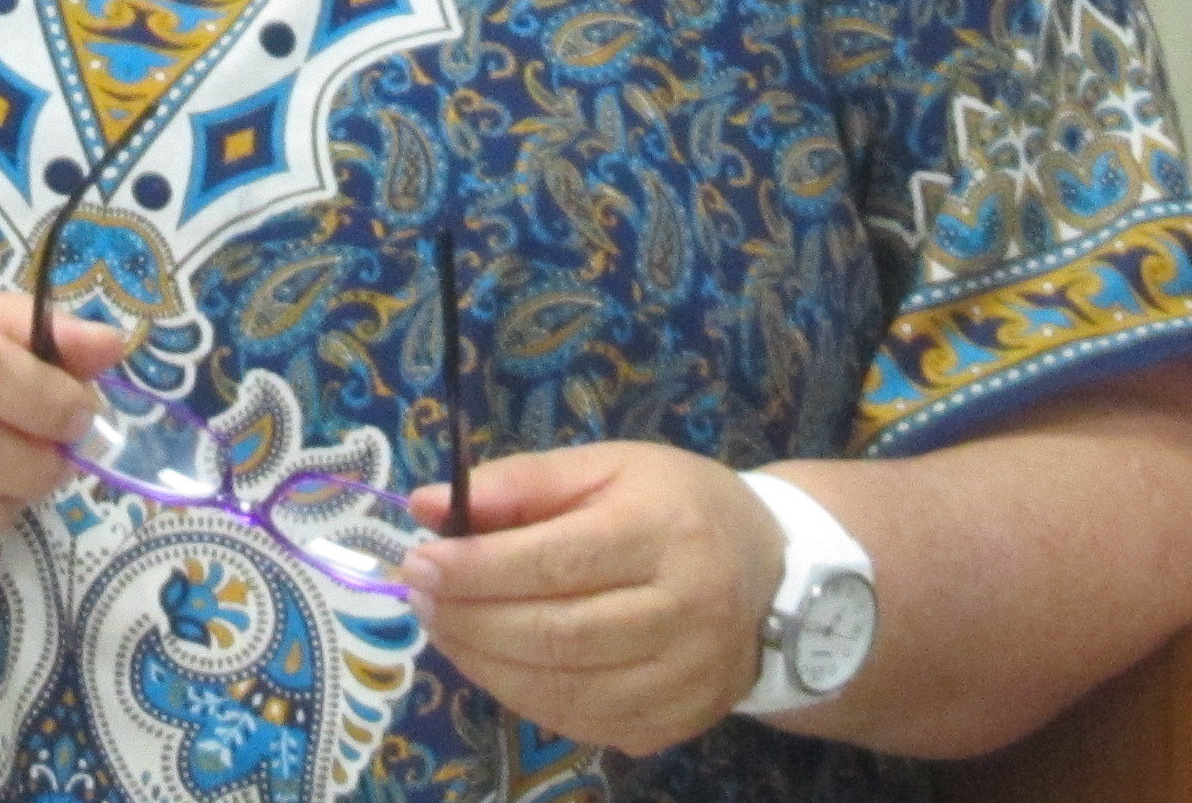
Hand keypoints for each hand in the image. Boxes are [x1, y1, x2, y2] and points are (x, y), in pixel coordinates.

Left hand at [400, 442, 782, 755]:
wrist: (772, 577)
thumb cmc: (677, 506)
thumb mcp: (607, 467)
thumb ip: (519, 484)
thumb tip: (425, 506)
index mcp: (666, 532)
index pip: (558, 561)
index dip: (479, 568)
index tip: (420, 561)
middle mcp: (684, 611)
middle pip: (556, 633)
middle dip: (471, 619)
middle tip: (419, 598)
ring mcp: (684, 679)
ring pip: (563, 689)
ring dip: (485, 663)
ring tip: (443, 628)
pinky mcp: (674, 723)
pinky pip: (580, 722)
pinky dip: (522, 697)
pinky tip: (492, 663)